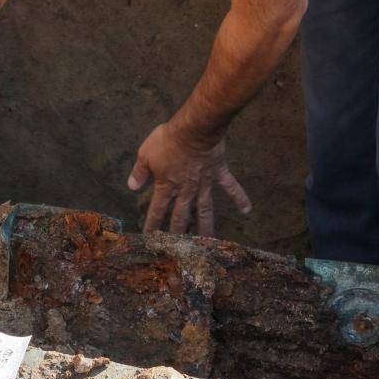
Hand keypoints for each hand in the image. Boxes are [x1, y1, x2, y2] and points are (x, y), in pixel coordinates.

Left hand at [127, 121, 252, 235]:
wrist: (194, 129)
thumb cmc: (168, 141)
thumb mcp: (145, 154)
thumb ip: (139, 172)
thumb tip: (131, 187)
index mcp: (167, 186)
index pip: (158, 210)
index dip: (153, 224)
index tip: (150, 239)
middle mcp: (186, 190)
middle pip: (182, 216)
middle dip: (179, 233)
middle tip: (180, 249)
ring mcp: (204, 183)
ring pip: (205, 209)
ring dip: (206, 226)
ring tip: (209, 241)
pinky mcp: (218, 173)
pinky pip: (230, 187)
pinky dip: (239, 197)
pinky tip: (247, 209)